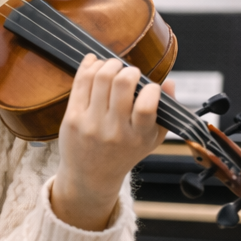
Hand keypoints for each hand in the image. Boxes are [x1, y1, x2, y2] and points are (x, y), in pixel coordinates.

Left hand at [52, 53, 173, 230]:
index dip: (151, 89)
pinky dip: (90, 67)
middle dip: (129, 70)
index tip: (151, 87)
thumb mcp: (152, 139)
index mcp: (138, 136)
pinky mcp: (72, 118)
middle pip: (121, 84)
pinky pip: (80, 83)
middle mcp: (114, 130)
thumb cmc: (125, 153)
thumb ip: (164, 112)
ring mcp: (90, 123)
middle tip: (131, 72)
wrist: (90, 176)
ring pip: (100, 78)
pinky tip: (96, 64)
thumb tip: (169, 82)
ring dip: (110, 64)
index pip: (146, 107)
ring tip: (115, 67)